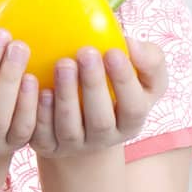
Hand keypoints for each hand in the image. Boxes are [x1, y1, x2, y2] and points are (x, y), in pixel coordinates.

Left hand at [31, 38, 167, 159]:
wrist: (82, 117)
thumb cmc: (116, 87)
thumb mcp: (142, 76)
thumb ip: (149, 59)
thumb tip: (132, 45)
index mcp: (131, 122)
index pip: (133, 107)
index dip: (124, 81)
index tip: (113, 52)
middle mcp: (104, 138)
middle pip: (100, 120)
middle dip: (94, 85)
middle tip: (86, 53)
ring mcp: (74, 145)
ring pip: (70, 128)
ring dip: (66, 97)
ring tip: (64, 64)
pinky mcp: (48, 145)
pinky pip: (43, 134)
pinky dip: (42, 113)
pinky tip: (42, 90)